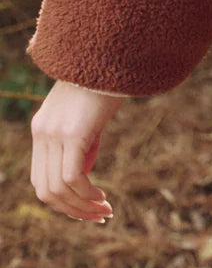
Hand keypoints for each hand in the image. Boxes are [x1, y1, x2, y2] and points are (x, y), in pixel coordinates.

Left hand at [30, 80, 125, 222]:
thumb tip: (84, 169)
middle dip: (71, 210)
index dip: (62, 200)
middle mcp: (42, 132)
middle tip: (98, 215)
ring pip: (58, 188)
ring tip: (104, 210)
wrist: (113, 52)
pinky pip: (73, 176)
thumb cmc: (106, 81)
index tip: (87, 205)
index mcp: (42, 127)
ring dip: (81, 206)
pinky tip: (102, 196)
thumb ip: (82, 140)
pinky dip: (86, 194)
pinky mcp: (73, 132)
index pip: (41, 178)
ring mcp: (55, 132)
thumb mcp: (88, 114)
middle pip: (45, 189)